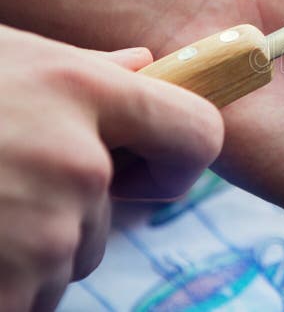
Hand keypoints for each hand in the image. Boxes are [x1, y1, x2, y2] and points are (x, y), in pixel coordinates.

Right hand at [0, 26, 222, 310]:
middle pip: (116, 207)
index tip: (144, 164)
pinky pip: (36, 293)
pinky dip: (10, 280)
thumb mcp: (8, 61)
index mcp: (83, 90)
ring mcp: (48, 231)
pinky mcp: (14, 288)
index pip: (198, 132)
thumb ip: (83, 67)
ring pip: (74, 253)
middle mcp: (81, 161)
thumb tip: (142, 62)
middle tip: (8, 182)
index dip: (179, 156)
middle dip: (75, 207)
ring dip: (34, 245)